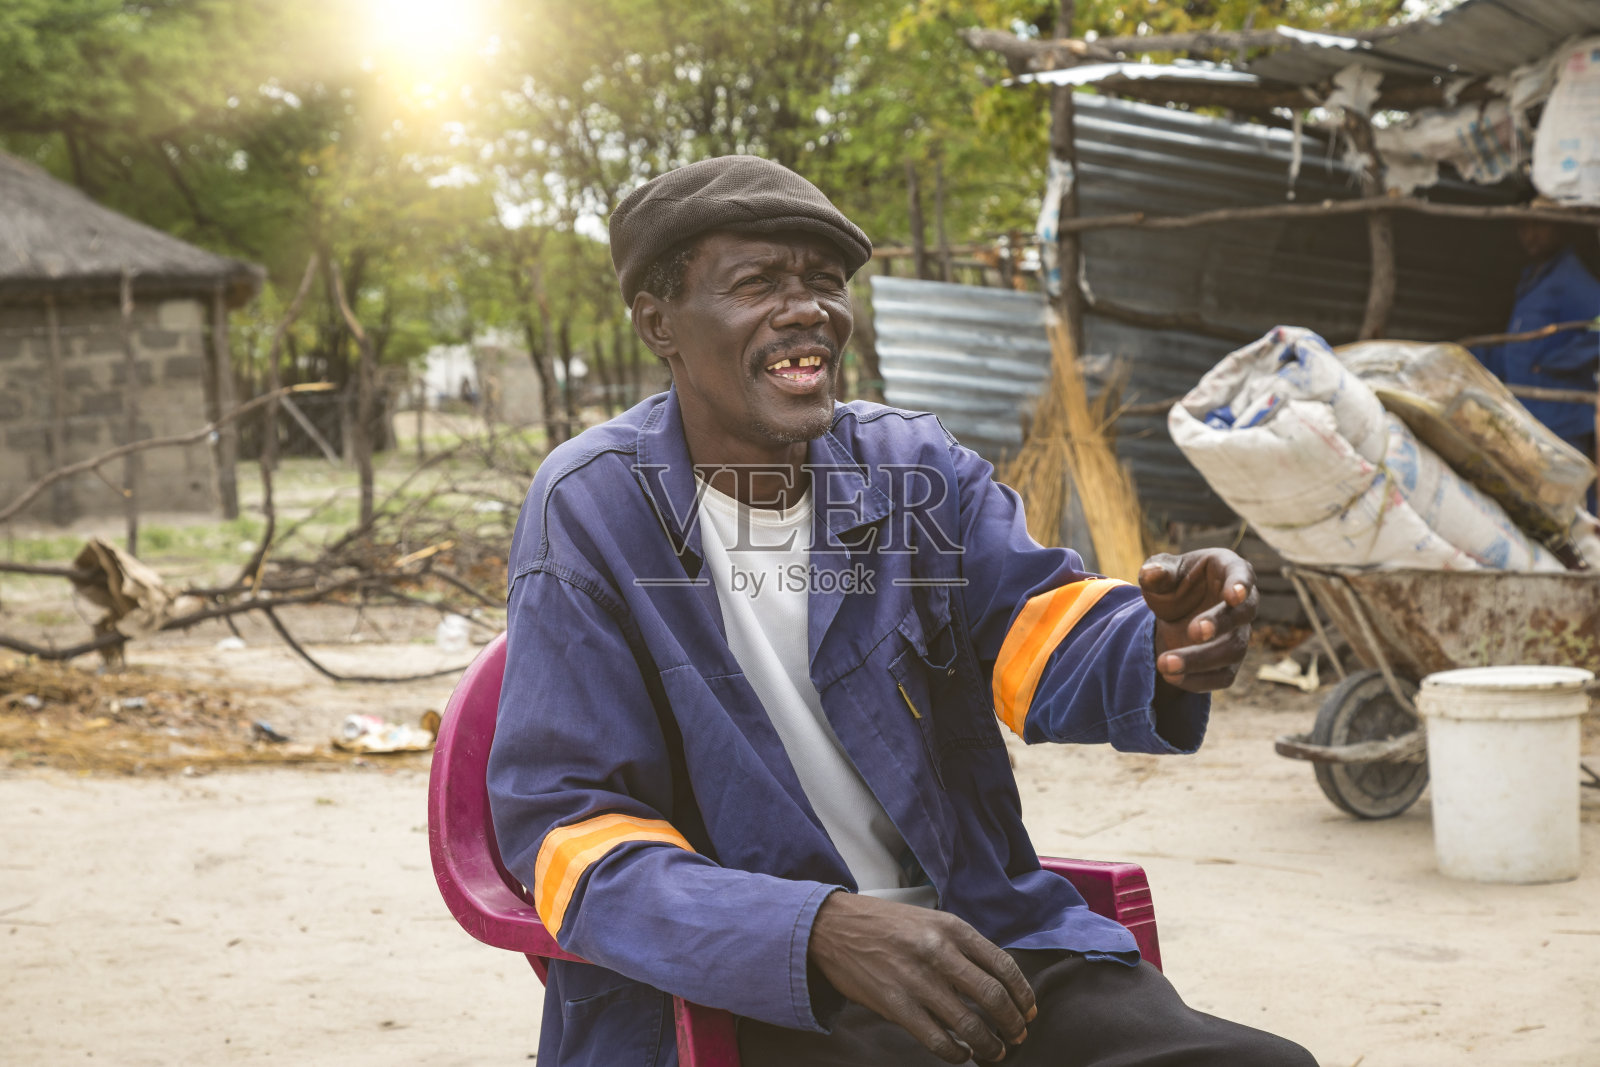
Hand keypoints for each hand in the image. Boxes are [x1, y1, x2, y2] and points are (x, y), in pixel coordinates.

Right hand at [807, 892, 1035, 1063]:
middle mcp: (939, 952)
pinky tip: (962, 1054)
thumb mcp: (929, 921)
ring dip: (989, 1045)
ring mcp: (917, 980)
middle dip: (1013, 1024)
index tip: (1029, 1011)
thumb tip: (996, 982)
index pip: (1003, 966)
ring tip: (995, 1052)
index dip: (1023, 995)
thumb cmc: (885, 925)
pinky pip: (937, 1040)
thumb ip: (961, 946)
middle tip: (1018, 1036)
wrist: (833, 927)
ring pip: (969, 1024)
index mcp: (951, 928)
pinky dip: (957, 1054)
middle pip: (993, 997)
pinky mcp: (895, 1005)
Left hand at [1139, 548, 1256, 692]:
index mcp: (1228, 569)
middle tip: (1194, 632)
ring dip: (1200, 659)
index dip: (1240, 585)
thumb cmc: (1172, 582)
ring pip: (1233, 650)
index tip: (1233, 596)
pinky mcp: (1230, 662)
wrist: (1172, 612)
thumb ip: (1158, 570)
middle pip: (1242, 615)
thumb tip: (1151, 573)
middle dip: (1219, 624)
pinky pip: (1223, 676)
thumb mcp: (1161, 570)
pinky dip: (1198, 680)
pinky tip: (1172, 677)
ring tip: (1165, 664)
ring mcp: (1239, 634)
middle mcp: (1242, 603)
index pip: (1242, 574)